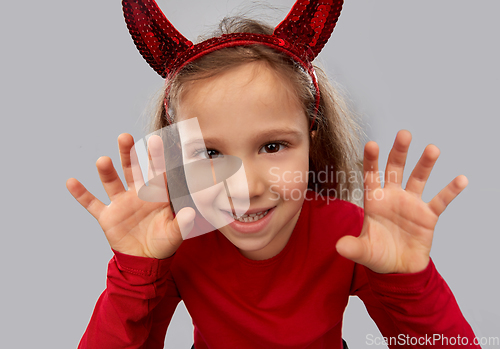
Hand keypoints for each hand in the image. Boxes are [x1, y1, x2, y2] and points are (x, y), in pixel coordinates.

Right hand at [66, 133, 194, 258]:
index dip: (155, 157)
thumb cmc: (164, 243)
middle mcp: (137, 194)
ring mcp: (121, 204)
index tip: (155, 140)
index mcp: (156, 195)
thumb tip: (192, 212)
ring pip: (112, 182)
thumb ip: (182, 223)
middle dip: (129, 154)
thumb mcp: (175, 234)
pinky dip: (81, 194)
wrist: (145, 261)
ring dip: (106, 171)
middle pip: (132, 170)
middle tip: (125, 137)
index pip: (156, 172)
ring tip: (102, 160)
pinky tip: (71, 182)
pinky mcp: (107, 216)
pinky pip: (92, 203)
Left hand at [336, 130, 467, 273]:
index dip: (371, 161)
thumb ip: (353, 247)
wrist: (398, 270)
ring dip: (425, 164)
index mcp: (374, 201)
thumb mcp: (364, 252)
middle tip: (404, 134)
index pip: (371, 176)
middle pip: (396, 169)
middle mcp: (392, 197)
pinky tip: (461, 179)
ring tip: (432, 149)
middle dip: (399, 152)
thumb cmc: (377, 255)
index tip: (371, 144)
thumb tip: (339, 247)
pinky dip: (450, 191)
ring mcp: (411, 204)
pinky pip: (440, 201)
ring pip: (418, 179)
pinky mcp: (428, 216)